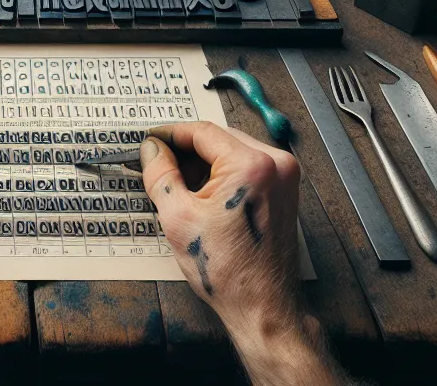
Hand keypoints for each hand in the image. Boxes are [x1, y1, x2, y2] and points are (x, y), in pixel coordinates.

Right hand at [142, 122, 334, 385]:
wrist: (262, 305)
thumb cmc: (226, 270)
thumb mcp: (178, 218)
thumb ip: (161, 175)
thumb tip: (152, 149)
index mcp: (252, 165)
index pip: (202, 132)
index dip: (171, 135)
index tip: (151, 141)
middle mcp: (276, 162)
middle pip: (219, 139)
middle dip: (187, 150)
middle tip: (159, 164)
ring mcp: (285, 175)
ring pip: (233, 151)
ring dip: (204, 162)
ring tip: (178, 184)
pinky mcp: (286, 189)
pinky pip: (247, 166)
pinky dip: (223, 173)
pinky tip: (203, 193)